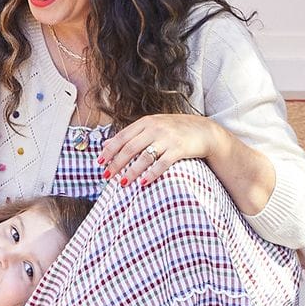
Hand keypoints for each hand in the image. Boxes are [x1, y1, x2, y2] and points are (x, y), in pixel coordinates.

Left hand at [97, 113, 226, 186]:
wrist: (204, 131)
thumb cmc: (176, 130)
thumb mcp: (154, 126)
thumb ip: (132, 134)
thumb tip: (106, 144)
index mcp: (146, 122)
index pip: (122, 136)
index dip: (109, 150)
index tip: (99, 162)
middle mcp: (155, 128)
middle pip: (130, 147)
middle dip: (116, 163)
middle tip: (106, 176)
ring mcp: (167, 138)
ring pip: (144, 157)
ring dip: (131, 171)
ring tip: (123, 182)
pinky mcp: (179, 149)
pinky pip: (162, 164)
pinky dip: (151, 174)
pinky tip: (143, 183)